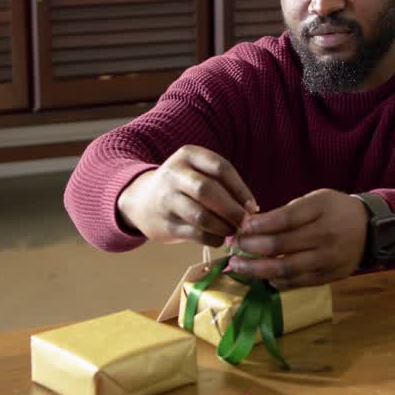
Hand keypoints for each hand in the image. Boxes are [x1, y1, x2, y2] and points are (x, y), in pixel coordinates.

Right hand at [116, 145, 256, 246]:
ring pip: (201, 215)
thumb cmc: (184, 186)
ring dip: (223, 227)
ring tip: (233, 231)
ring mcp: (167, 199)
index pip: (221, 168)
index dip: (240, 189)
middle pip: (208, 191)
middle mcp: (174, 174)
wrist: (142, 200)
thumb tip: (251, 209)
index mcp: (189, 155)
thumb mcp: (199, 172)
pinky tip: (219, 239)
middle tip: (245, 223)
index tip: (252, 206)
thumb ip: (223, 184)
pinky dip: (212, 239)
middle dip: (232, 209)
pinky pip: (195, 233)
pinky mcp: (165, 224)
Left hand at [228, 189, 367, 288]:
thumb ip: (286, 213)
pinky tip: (264, 277)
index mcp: (321, 211)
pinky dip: (278, 281)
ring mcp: (329, 260)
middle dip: (251, 248)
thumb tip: (251, 226)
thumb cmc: (336, 210)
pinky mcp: (331, 276)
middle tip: (232, 249)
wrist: (371, 229)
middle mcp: (326, 237)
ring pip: (286, 269)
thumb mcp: (315, 200)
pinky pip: (299, 283)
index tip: (240, 228)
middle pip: (281, 246)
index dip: (258, 225)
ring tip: (238, 267)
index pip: (284, 219)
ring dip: (258, 270)